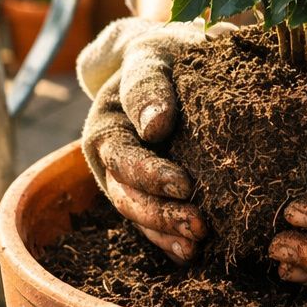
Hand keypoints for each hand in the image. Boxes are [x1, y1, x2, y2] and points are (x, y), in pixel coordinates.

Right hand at [77, 18, 231, 263]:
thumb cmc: (167, 54)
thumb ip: (148, 83)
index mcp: (107, 120)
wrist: (175, 61)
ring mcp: (124, 176)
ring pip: (136, 210)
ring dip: (165, 229)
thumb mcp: (155, 55)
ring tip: (198, 240)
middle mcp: (109, 153)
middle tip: (199, 222)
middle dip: (160, 211)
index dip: (148, 172)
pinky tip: (192, 253)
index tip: (184, 185)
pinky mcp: (145, 191)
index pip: (121, 153)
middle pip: (125, 191)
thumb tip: (154, 126)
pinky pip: (150, 223)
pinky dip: (168, 240)